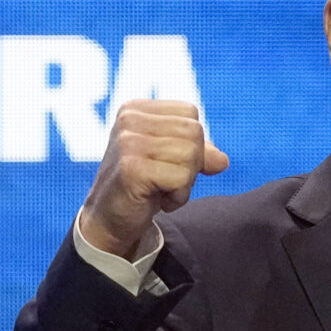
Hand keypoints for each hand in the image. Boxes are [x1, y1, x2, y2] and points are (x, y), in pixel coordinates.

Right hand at [79, 99, 228, 257]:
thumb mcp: (170, 160)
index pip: (190, 113)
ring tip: (158, 188)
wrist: (107, 221)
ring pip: (191, 154)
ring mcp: (128, 143)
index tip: (165, 161)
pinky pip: (181, 178)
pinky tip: (154, 199)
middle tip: (164, 180)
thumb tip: (222, 161)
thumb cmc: (141, 186)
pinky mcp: (132, 168)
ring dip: (184, 182)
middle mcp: (129, 120)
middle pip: (194, 133)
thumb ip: (198, 152)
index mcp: (135, 109)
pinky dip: (177, 197)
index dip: (190, 142)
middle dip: (190, 164)